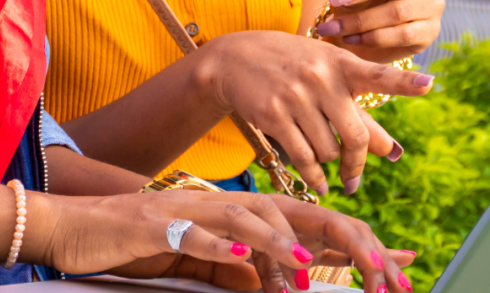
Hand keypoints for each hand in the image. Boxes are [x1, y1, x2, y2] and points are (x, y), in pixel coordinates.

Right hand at [56, 191, 416, 292]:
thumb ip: (251, 270)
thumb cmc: (148, 244)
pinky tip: (242, 259)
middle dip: (343, 244)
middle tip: (380, 277)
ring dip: (283, 247)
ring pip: (250, 221)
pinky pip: (196, 234)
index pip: (315, 226)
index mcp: (247, 216)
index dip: (361, 243)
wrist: (86, 224)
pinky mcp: (162, 224)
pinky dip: (222, 246)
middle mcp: (230, 206)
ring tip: (312, 271)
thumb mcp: (209, 262)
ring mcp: (196, 211)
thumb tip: (292, 283)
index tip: (403, 266)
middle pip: (297, 218)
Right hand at [196, 31, 433, 193]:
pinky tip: (318, 182)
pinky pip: (305, 158)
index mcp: (339, 63)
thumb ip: (357, 110)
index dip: (404, 81)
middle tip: (354, 178)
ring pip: (328, 151)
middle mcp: (320, 78)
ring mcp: (296, 96)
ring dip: (329, 162)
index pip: (377, 74)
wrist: (235, 58)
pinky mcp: (274, 115)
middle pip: (355, 135)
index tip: (430, 84)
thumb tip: (390, 149)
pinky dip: (315, 177)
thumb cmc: (290, 65)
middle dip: (357, 163)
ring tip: (321, 156)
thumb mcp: (324, 75)